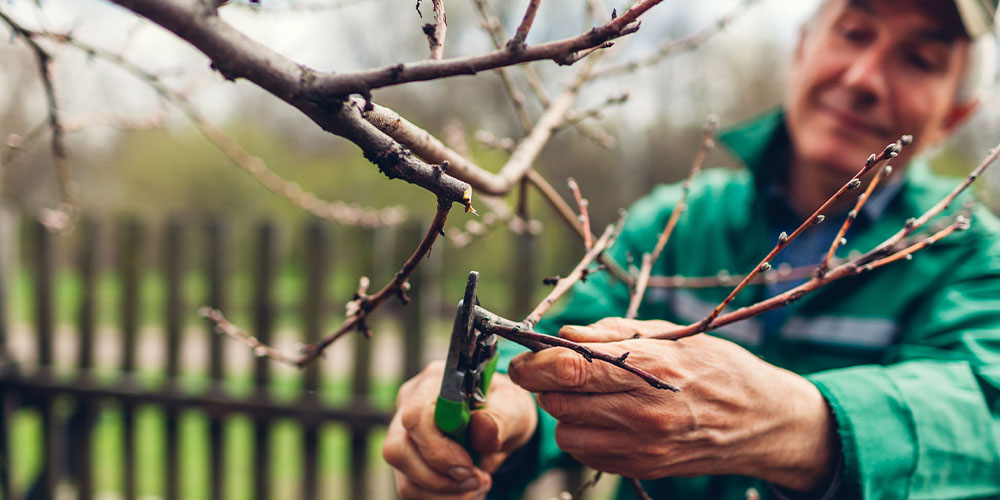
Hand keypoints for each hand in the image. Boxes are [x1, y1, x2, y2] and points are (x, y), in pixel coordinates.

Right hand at [382, 360, 537, 498]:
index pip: (416, 415)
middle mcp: (410, 403)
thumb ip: (501, 417)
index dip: (439, 449)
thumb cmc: (505, 408)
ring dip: (444, 492)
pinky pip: (412, 488)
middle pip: (398, 450)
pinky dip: (442, 497)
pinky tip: (466, 488)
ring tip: (477, 484)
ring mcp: (404, 431)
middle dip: (439, 478)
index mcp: (435, 381)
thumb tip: (481, 426)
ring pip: (404, 476)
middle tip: (476, 479)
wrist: (502, 422)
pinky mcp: (407, 457)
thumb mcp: (515, 408)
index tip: (469, 465)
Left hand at [508, 318, 837, 491]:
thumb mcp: (671, 334)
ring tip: (590, 397)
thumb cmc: (717, 367)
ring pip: (566, 432)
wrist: (764, 420)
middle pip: (559, 401)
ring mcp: (644, 445)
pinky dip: (583, 435)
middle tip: (559, 372)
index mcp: (651, 367)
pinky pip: (586, 453)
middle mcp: (645, 410)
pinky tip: (606, 419)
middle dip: (547, 385)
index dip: (534, 363)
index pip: (569, 367)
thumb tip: (564, 334)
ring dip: (565, 413)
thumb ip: (613, 334)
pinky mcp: (644, 467)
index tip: (522, 359)